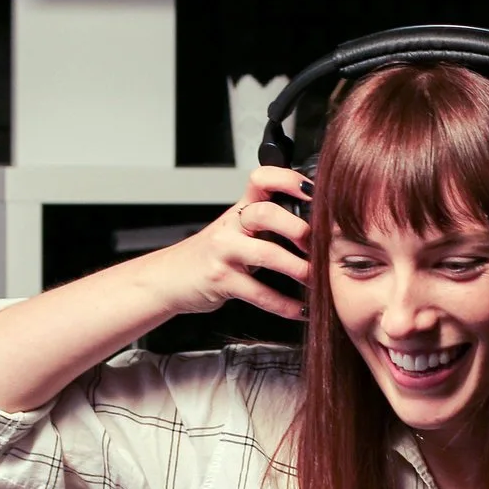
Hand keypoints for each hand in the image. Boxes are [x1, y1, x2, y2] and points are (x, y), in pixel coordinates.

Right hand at [152, 166, 311, 321]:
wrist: (168, 277)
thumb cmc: (213, 254)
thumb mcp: (238, 230)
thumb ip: (270, 224)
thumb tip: (319, 227)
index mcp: (240, 208)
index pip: (262, 179)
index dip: (288, 179)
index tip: (314, 192)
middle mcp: (232, 225)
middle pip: (266, 212)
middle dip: (298, 228)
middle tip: (320, 245)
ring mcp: (224, 251)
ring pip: (265, 253)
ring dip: (298, 269)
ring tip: (318, 281)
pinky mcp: (220, 280)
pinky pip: (258, 294)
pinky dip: (284, 305)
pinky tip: (301, 310)